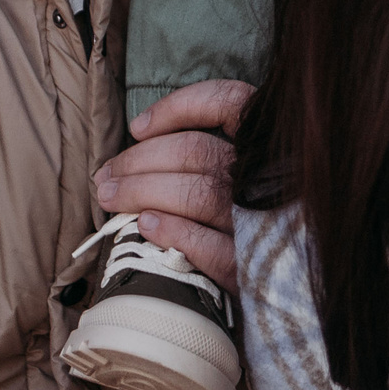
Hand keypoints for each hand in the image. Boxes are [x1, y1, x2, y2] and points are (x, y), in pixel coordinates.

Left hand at [93, 80, 251, 285]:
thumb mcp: (239, 174)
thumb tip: (139, 134)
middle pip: (196, 151)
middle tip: (105, 177)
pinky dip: (173, 231)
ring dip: (142, 192)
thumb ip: (203, 152)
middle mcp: (267, 177)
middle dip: (138, 160)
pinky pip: (210, 245)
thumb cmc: (246, 221)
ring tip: (109, 199)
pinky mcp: (251, 265)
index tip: (137, 127)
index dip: (180, 107)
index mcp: (267, 146)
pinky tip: (145, 226)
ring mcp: (261, 221)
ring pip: (196, 193)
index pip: (230, 102)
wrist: (283, 286)